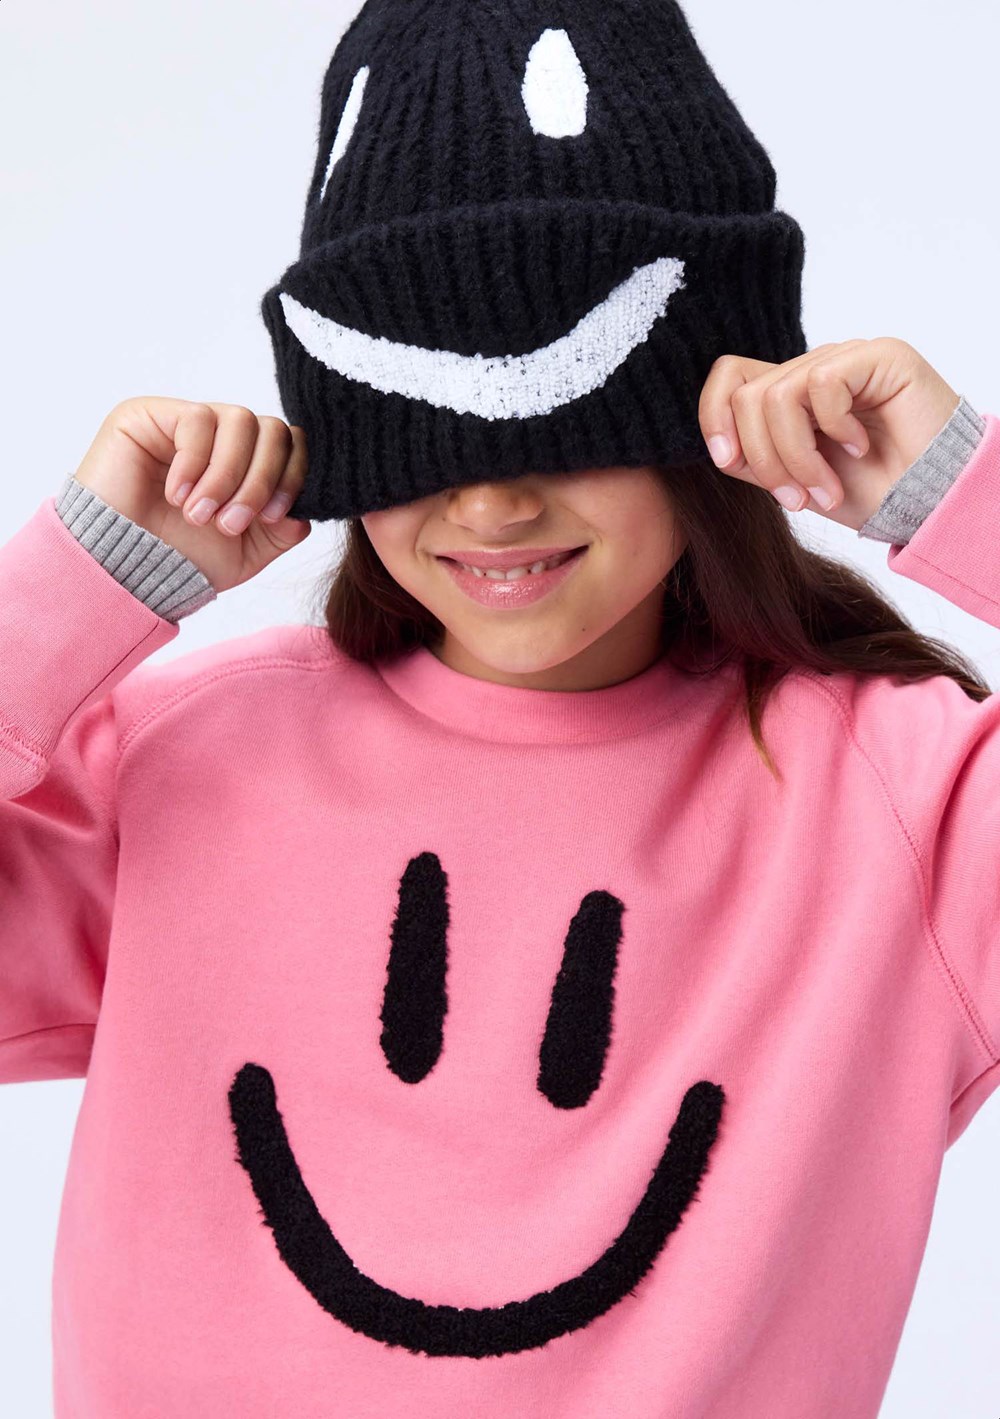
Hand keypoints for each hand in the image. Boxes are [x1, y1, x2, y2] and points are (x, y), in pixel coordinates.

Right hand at [72, 397, 311, 593]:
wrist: (124, 571)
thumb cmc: (179, 559)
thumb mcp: (246, 552)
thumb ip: (282, 530)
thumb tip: (304, 512)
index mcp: (247, 463)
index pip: (290, 443)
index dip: (293, 476)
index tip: (273, 517)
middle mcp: (221, 437)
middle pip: (271, 428)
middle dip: (260, 480)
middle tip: (231, 523)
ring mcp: (187, 422)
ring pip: (240, 420)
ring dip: (227, 476)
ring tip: (200, 515)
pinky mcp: (150, 414)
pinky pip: (197, 419)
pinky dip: (194, 463)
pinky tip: (177, 496)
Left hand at [697, 337, 961, 530]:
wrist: (925, 503)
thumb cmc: (868, 493)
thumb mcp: (792, 482)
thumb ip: (754, 458)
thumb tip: (718, 446)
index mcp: (788, 393)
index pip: (729, 378)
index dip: (714, 418)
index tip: (728, 461)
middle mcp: (812, 370)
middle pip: (747, 397)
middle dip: (766, 460)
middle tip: (797, 499)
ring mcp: (844, 358)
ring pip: (778, 397)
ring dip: (798, 458)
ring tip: (827, 489)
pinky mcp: (877, 355)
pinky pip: (822, 384)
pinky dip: (835, 429)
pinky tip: (861, 447)